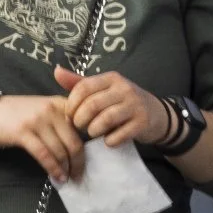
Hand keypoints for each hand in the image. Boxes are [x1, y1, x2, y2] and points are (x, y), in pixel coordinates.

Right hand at [0, 93, 86, 182]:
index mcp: (61, 103)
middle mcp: (51, 109)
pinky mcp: (23, 132)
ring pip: (60, 151)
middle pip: (74, 142)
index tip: (89, 163)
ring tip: (67, 179)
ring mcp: (37, 120)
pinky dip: (53, 169)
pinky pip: (44, 155)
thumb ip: (63, 122)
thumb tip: (80, 148)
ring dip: (66, 169)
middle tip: (80, 176)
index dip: (88, 148)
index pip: (83, 127)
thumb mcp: (45, 109)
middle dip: (79, 163)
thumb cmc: (19, 114)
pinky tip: (56, 177)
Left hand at [54, 66, 171, 148]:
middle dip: (80, 120)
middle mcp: (124, 88)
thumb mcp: (103, 89)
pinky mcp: (142, 123)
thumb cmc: (122, 102)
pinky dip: (109, 141)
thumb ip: (79, 83)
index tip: (69, 116)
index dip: (71, 105)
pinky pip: (118, 135)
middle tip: (78, 127)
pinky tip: (108, 141)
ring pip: (105, 120)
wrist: (156, 114)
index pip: (83, 88)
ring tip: (92, 133)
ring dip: (93, 131)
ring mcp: (135, 105)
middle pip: (92, 105)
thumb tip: (56, 71)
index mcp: (111, 78)